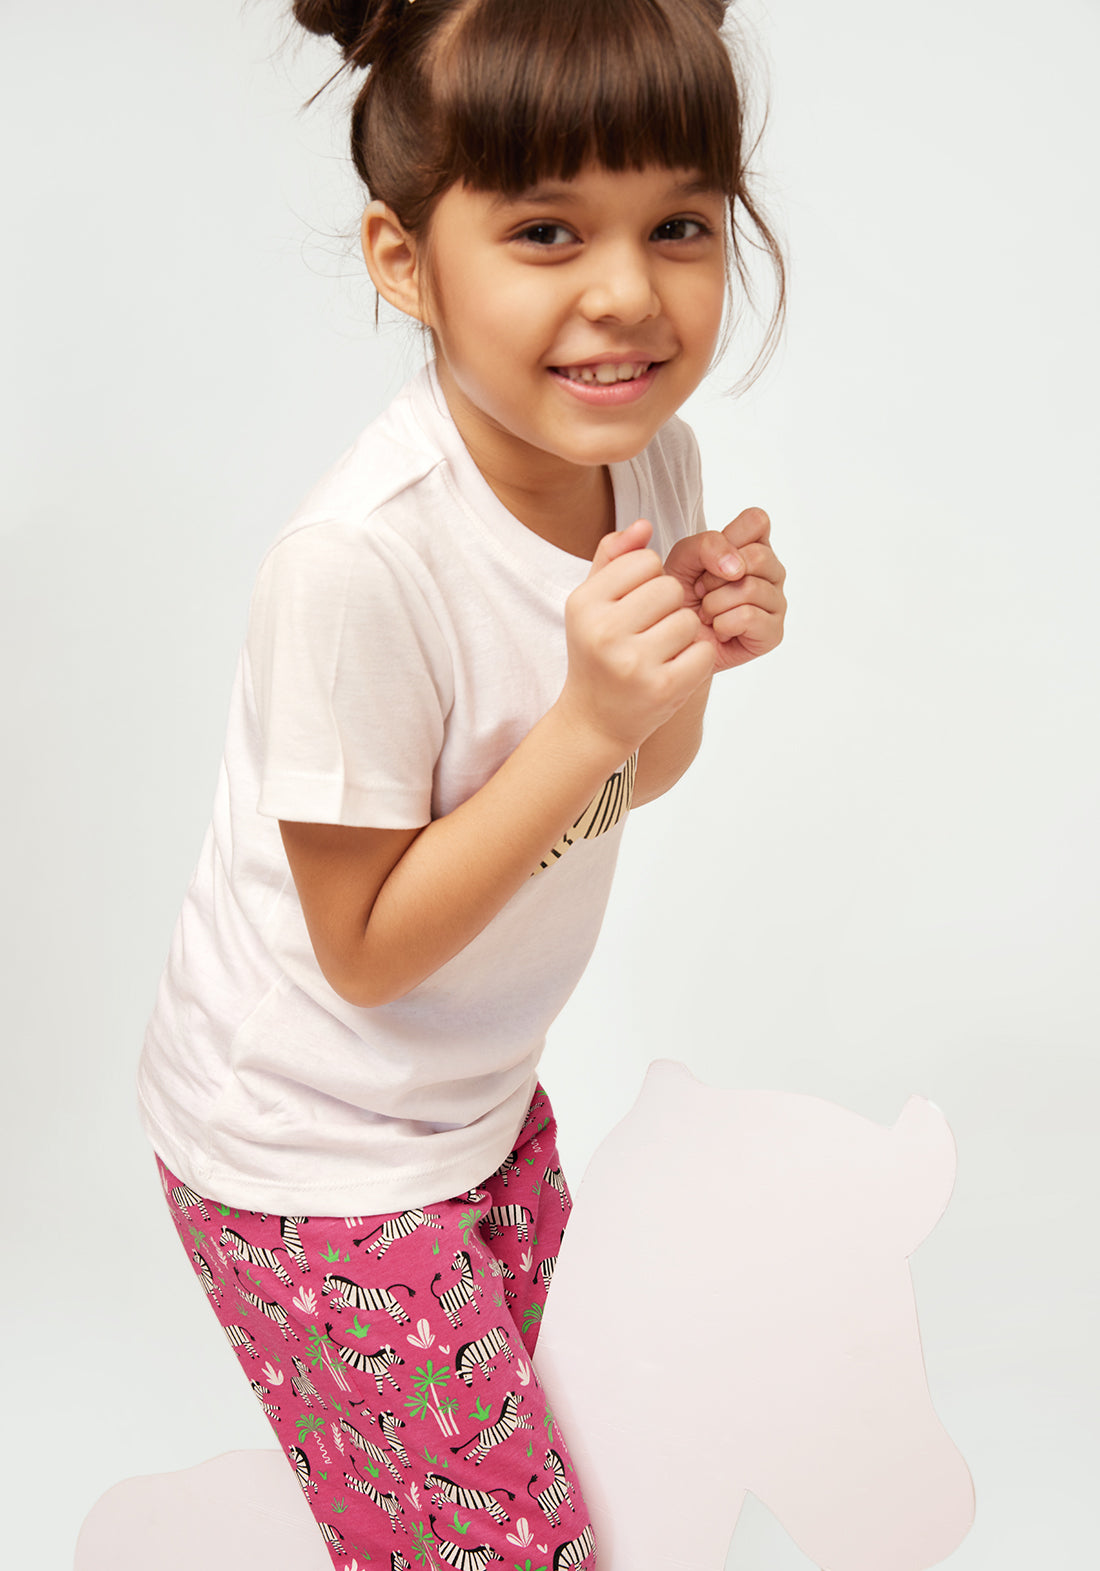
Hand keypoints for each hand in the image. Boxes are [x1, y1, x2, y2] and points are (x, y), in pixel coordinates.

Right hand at [558, 519, 713, 756]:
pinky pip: (703, 652)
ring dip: (685, 633)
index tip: (636, 603)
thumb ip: (613, 557)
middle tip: (652, 629)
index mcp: (584, 603)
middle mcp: (604, 631)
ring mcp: (633, 663)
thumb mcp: (592, 602)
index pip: (645, 561)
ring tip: (661, 650)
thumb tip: (644, 524)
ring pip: (690, 620)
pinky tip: (673, 668)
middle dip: (671, 606)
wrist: (594, 719)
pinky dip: (696, 658)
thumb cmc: (596, 652)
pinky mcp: (662, 689)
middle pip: (671, 588)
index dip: (650, 579)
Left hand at [663, 507, 786, 671]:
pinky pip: (749, 617)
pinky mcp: (773, 632)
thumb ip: (708, 545)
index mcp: (754, 546)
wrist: (670, 637)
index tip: (709, 560)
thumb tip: (738, 568)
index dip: (729, 539)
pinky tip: (719, 630)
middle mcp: (771, 572)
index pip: (758, 520)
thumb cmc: (680, 595)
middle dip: (715, 576)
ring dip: (715, 604)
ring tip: (707, 613)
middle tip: (702, 592)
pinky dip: (722, 624)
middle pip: (758, 556)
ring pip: (751, 588)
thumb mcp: (684, 557)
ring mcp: (776, 602)